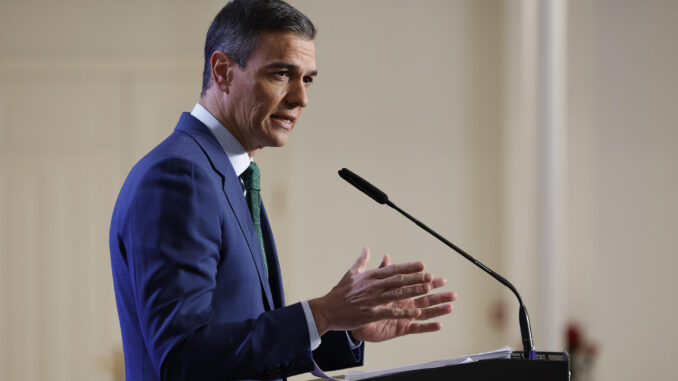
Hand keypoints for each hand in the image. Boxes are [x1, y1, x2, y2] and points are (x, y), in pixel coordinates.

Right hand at [309, 247, 453, 338]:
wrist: (326, 310)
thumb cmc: (339, 293)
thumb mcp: (350, 274)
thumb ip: (361, 261)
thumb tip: (366, 248)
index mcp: (370, 276)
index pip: (393, 269)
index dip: (408, 267)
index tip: (422, 265)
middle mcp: (373, 286)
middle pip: (398, 281)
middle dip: (415, 278)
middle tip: (430, 276)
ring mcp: (372, 300)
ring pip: (397, 294)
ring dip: (413, 292)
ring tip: (427, 290)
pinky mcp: (370, 314)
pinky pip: (390, 312)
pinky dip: (403, 312)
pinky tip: (415, 313)